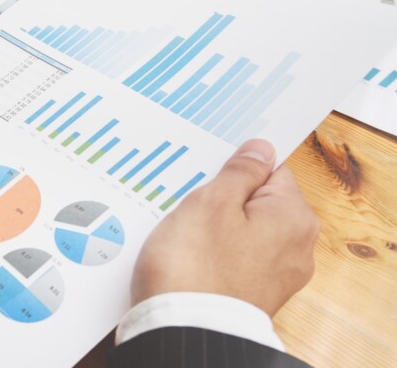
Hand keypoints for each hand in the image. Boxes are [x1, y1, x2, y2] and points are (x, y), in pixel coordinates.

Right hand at [131, 139, 319, 315]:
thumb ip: (240, 171)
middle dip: (223, 200)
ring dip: (215, 228)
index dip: (235, 170)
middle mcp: (296, 248)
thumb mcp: (211, 202)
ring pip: (244, 231)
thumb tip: (261, 150)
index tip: (208, 177)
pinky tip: (191, 257)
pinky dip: (215, 254)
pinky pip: (236, 259)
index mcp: (293, 217)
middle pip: (257, 203)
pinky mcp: (255, 294)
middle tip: (191, 206)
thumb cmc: (195, 265)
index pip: (270, 171)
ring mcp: (277, 276)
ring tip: (185, 236)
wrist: (182, 330)